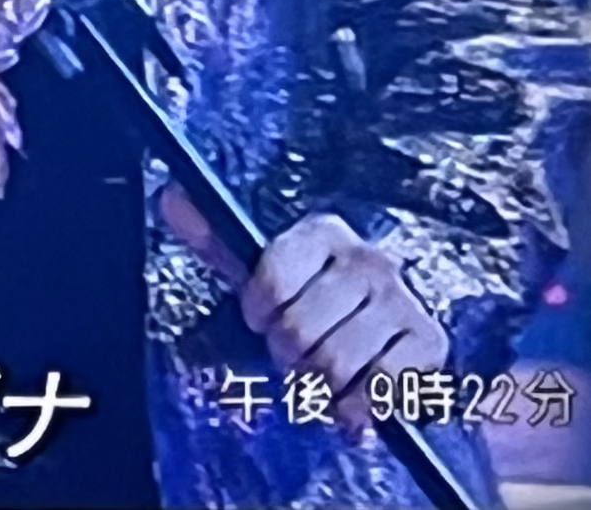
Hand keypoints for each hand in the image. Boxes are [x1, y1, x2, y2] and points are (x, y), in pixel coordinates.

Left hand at [162, 187, 450, 433]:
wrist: (379, 335)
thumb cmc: (307, 303)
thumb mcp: (260, 271)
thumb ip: (217, 243)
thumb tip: (172, 198)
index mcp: (324, 235)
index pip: (272, 281)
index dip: (257, 313)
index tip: (260, 320)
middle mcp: (370, 261)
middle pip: (300, 329)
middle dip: (286, 356)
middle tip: (292, 357)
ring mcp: (403, 301)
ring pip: (336, 363)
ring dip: (318, 385)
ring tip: (319, 377)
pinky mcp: (429, 342)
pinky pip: (381, 385)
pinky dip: (358, 405)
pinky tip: (350, 400)